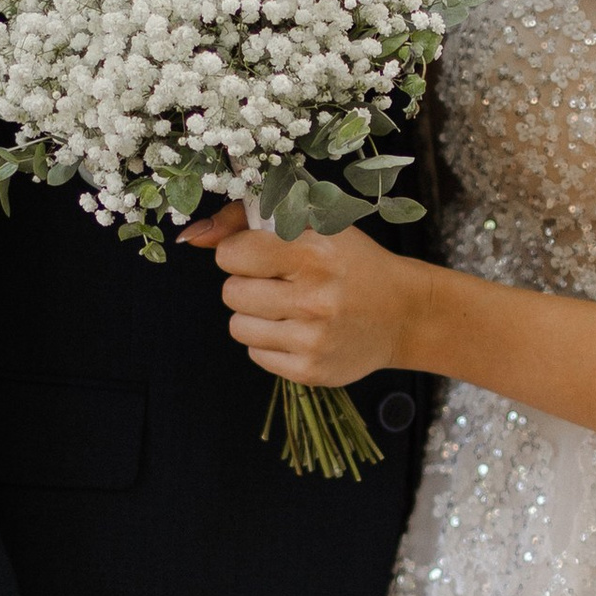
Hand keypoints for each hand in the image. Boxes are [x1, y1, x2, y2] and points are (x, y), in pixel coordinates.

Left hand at [185, 199, 425, 392]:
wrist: (404, 314)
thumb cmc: (353, 263)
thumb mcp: (313, 227)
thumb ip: (246, 223)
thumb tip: (191, 238)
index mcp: (315, 254)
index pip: (233, 255)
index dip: (241, 253)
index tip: (264, 254)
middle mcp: (315, 299)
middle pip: (232, 293)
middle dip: (248, 284)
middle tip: (281, 282)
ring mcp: (313, 340)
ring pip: (238, 327)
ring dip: (255, 315)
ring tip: (288, 307)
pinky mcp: (311, 371)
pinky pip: (255, 355)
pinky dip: (270, 342)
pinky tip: (298, 330)